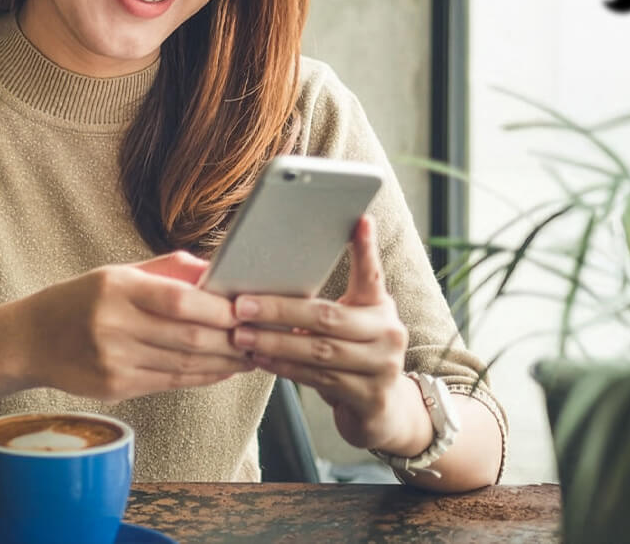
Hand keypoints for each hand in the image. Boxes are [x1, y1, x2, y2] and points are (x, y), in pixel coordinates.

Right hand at [18, 252, 255, 402]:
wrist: (30, 340)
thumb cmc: (80, 300)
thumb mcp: (116, 273)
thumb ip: (167, 270)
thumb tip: (215, 270)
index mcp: (116, 288)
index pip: (179, 300)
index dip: (218, 309)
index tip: (246, 309)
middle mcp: (114, 325)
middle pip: (188, 337)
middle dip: (231, 339)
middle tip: (258, 335)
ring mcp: (114, 360)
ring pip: (184, 364)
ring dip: (224, 362)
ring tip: (249, 355)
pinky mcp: (115, 387)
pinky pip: (170, 383)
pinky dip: (202, 377)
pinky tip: (221, 370)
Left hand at [228, 217, 429, 453]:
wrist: (382, 409)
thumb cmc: (355, 354)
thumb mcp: (352, 322)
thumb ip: (327, 303)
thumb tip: (275, 279)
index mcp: (381, 307)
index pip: (372, 274)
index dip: (365, 248)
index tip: (358, 220)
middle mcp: (388, 333)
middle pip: (328, 317)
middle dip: (281, 310)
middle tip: (242, 305)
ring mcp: (382, 366)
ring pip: (319, 351)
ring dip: (275, 342)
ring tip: (241, 334)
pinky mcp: (369, 396)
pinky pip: (317, 378)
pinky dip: (284, 367)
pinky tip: (260, 358)